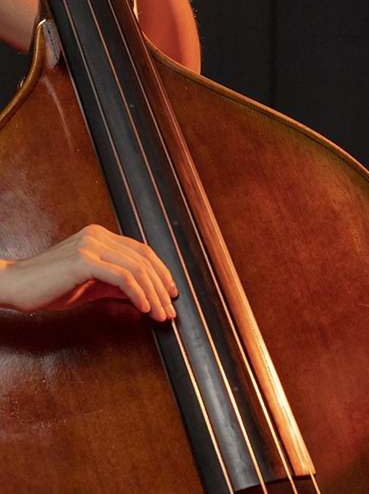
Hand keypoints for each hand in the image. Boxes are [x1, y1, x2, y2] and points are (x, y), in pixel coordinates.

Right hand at [0, 224, 177, 320]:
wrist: (14, 286)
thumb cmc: (48, 287)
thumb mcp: (90, 285)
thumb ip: (116, 286)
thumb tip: (143, 297)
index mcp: (100, 237)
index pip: (142, 252)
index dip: (161, 272)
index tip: (171, 293)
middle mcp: (98, 236)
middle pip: (144, 261)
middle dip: (162, 288)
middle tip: (170, 309)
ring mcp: (91, 246)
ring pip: (137, 269)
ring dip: (154, 295)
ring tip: (161, 314)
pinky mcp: (84, 261)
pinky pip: (122, 278)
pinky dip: (137, 294)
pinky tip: (143, 308)